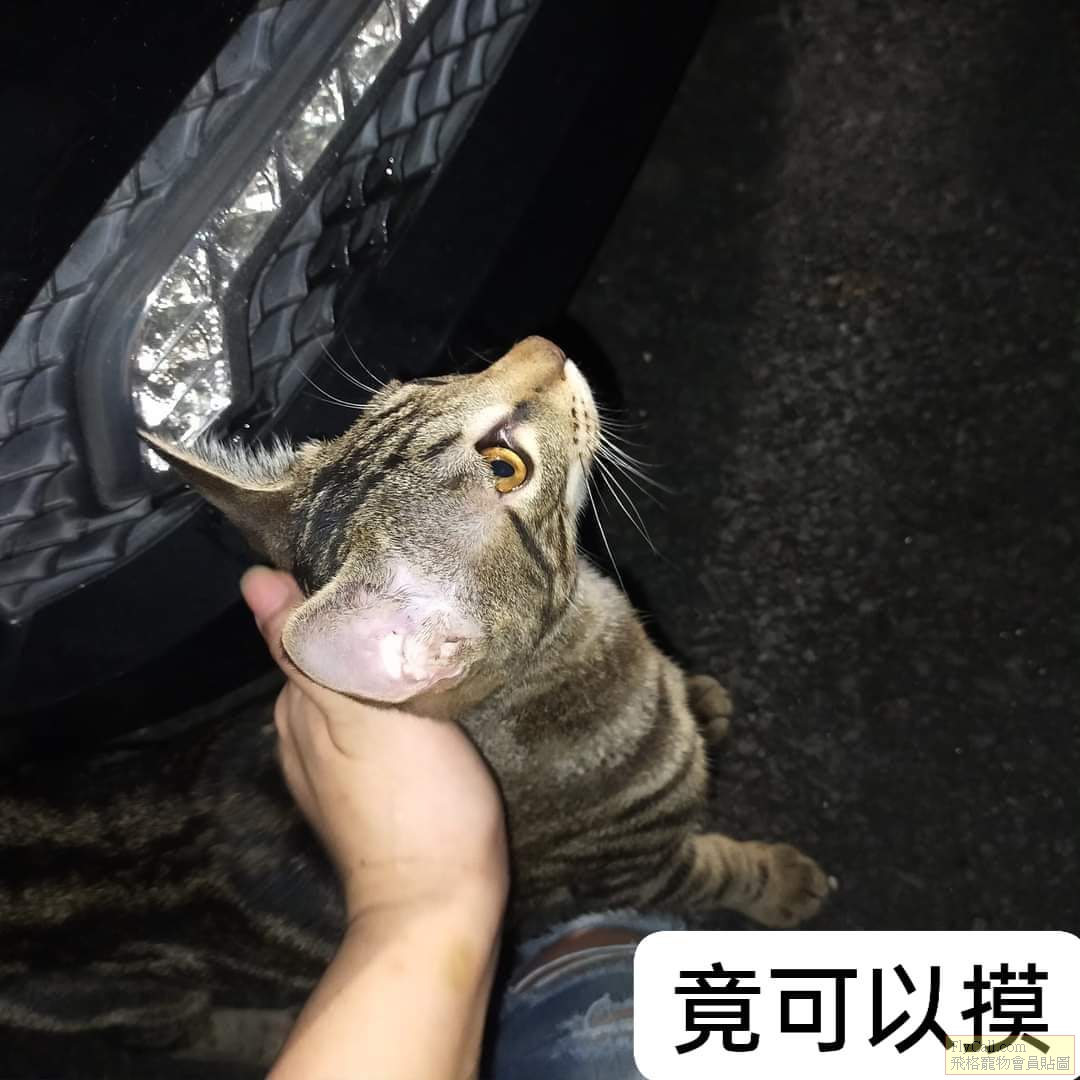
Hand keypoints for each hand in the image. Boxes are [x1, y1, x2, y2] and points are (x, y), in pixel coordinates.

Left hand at [239, 566, 508, 925]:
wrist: (439, 907)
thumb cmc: (413, 800)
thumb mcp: (364, 714)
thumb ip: (310, 650)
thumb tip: (252, 580)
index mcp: (296, 707)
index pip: (307, 628)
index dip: (344, 600)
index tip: (391, 578)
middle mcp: (301, 735)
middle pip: (329, 658)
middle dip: (363, 630)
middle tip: (422, 608)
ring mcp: (331, 770)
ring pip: (351, 692)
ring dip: (379, 669)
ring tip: (428, 650)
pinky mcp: (366, 793)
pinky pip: (370, 727)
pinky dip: (391, 706)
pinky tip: (423, 708)